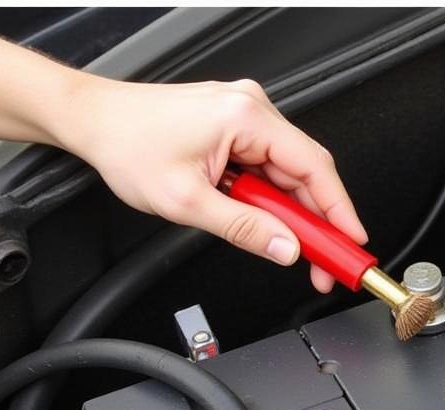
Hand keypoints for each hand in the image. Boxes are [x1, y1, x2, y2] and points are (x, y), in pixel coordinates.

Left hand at [59, 76, 365, 291]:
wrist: (92, 121)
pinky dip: (273, 201)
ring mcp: (243, 118)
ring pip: (288, 175)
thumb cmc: (127, 145)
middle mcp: (251, 109)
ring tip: (295, 251)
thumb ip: (244, 229)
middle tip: (327, 264)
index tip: (353, 243)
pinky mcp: (233, 129)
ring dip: (293, 215)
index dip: (340, 211)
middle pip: (306, 174)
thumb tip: (285, 248)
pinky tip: (269, 224)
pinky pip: (268, 169)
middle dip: (319, 224)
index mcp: (246, 117)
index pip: (314, 169)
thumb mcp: (188, 202)